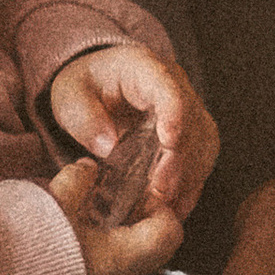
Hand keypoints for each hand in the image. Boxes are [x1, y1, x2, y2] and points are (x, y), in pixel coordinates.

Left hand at [45, 41, 216, 216]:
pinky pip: (202, 160)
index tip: (169, 142)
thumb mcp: (70, 96)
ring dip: (188, 178)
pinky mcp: (192, 134)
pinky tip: (175, 207)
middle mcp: (175, 86)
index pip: (168, 88)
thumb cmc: (85, 88)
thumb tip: (109, 146)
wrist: (97, 88)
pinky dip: (190, 186)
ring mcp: (188, 110)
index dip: (174, 114)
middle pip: (193, 122)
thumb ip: (85, 118)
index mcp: (144, 68)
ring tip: (164, 205)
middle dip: (179, 160)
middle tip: (160, 191)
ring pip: (204, 144)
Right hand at [47, 154, 182, 274]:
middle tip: (118, 198)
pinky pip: (116, 264)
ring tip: (99, 211)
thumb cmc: (36, 246)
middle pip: (157, 244)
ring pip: (137, 255)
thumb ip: (79, 180)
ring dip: (125, 231)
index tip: (137, 190)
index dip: (159, 204)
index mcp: (124, 256)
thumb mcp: (58, 202)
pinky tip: (85, 229)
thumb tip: (90, 168)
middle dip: (143, 217)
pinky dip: (110, 244)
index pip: (169, 229)